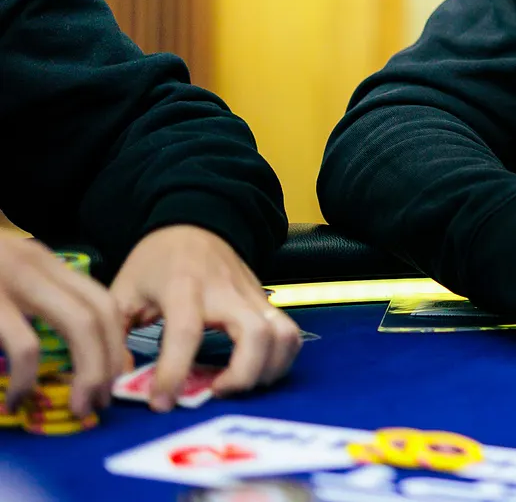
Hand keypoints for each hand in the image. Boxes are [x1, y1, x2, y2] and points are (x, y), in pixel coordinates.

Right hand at [0, 234, 126, 415]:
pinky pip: (25, 347)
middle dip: (108, 360)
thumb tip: (68, 345)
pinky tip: (18, 398)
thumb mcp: (1, 274)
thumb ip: (29, 297)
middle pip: (99, 312)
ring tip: (78, 405)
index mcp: (43, 262)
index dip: (115, 339)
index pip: (101, 298)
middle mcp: (37, 266)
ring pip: (78, 325)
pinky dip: (28, 379)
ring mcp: (13, 283)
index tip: (113, 373)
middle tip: (100, 400)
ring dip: (88, 370)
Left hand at [110, 225, 301, 411]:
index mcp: (183, 286)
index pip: (186, 332)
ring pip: (283, 335)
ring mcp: (253, 295)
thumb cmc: (156, 261)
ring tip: (236, 385)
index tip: (161, 402)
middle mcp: (226, 291)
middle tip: (214, 393)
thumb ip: (115, 336)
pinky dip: (280, 359)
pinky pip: (288, 334)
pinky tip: (254, 371)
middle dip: (242, 376)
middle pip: (256, 335)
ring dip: (266, 370)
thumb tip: (118, 380)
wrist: (195, 224)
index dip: (174, 371)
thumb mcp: (122, 292)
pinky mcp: (266, 302)